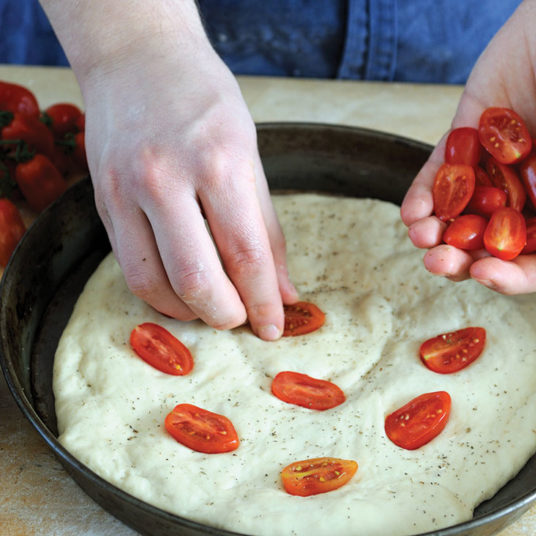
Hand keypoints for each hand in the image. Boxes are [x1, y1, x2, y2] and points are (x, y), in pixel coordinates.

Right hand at [41, 0, 297, 338]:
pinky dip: (160, 292)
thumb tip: (284, 291)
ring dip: (189, 312)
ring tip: (213, 308)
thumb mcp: (251, 156)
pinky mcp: (101, 202)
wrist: (136, 56)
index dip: (263, 302)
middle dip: (226, 316)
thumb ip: (267, 229)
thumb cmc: (204, 101)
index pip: (246, 255)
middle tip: (242, 320)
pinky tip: (182, 291)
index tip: (274, 328)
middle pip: (196, 279)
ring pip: (153, 284)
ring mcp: (125, 190)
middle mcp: (165, 177)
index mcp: (217, 161)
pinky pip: (129, 267)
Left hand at [401, 0, 535, 293]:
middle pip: (492, 249)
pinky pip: (438, 181)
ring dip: (436, 236)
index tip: (485, 274)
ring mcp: (492, 174)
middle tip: (439, 261)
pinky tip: (412, 212)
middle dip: (462, 261)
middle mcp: (528, 198)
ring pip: (460, 221)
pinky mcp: (463, 148)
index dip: (515, 278)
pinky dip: (422, 199)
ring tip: (420, 236)